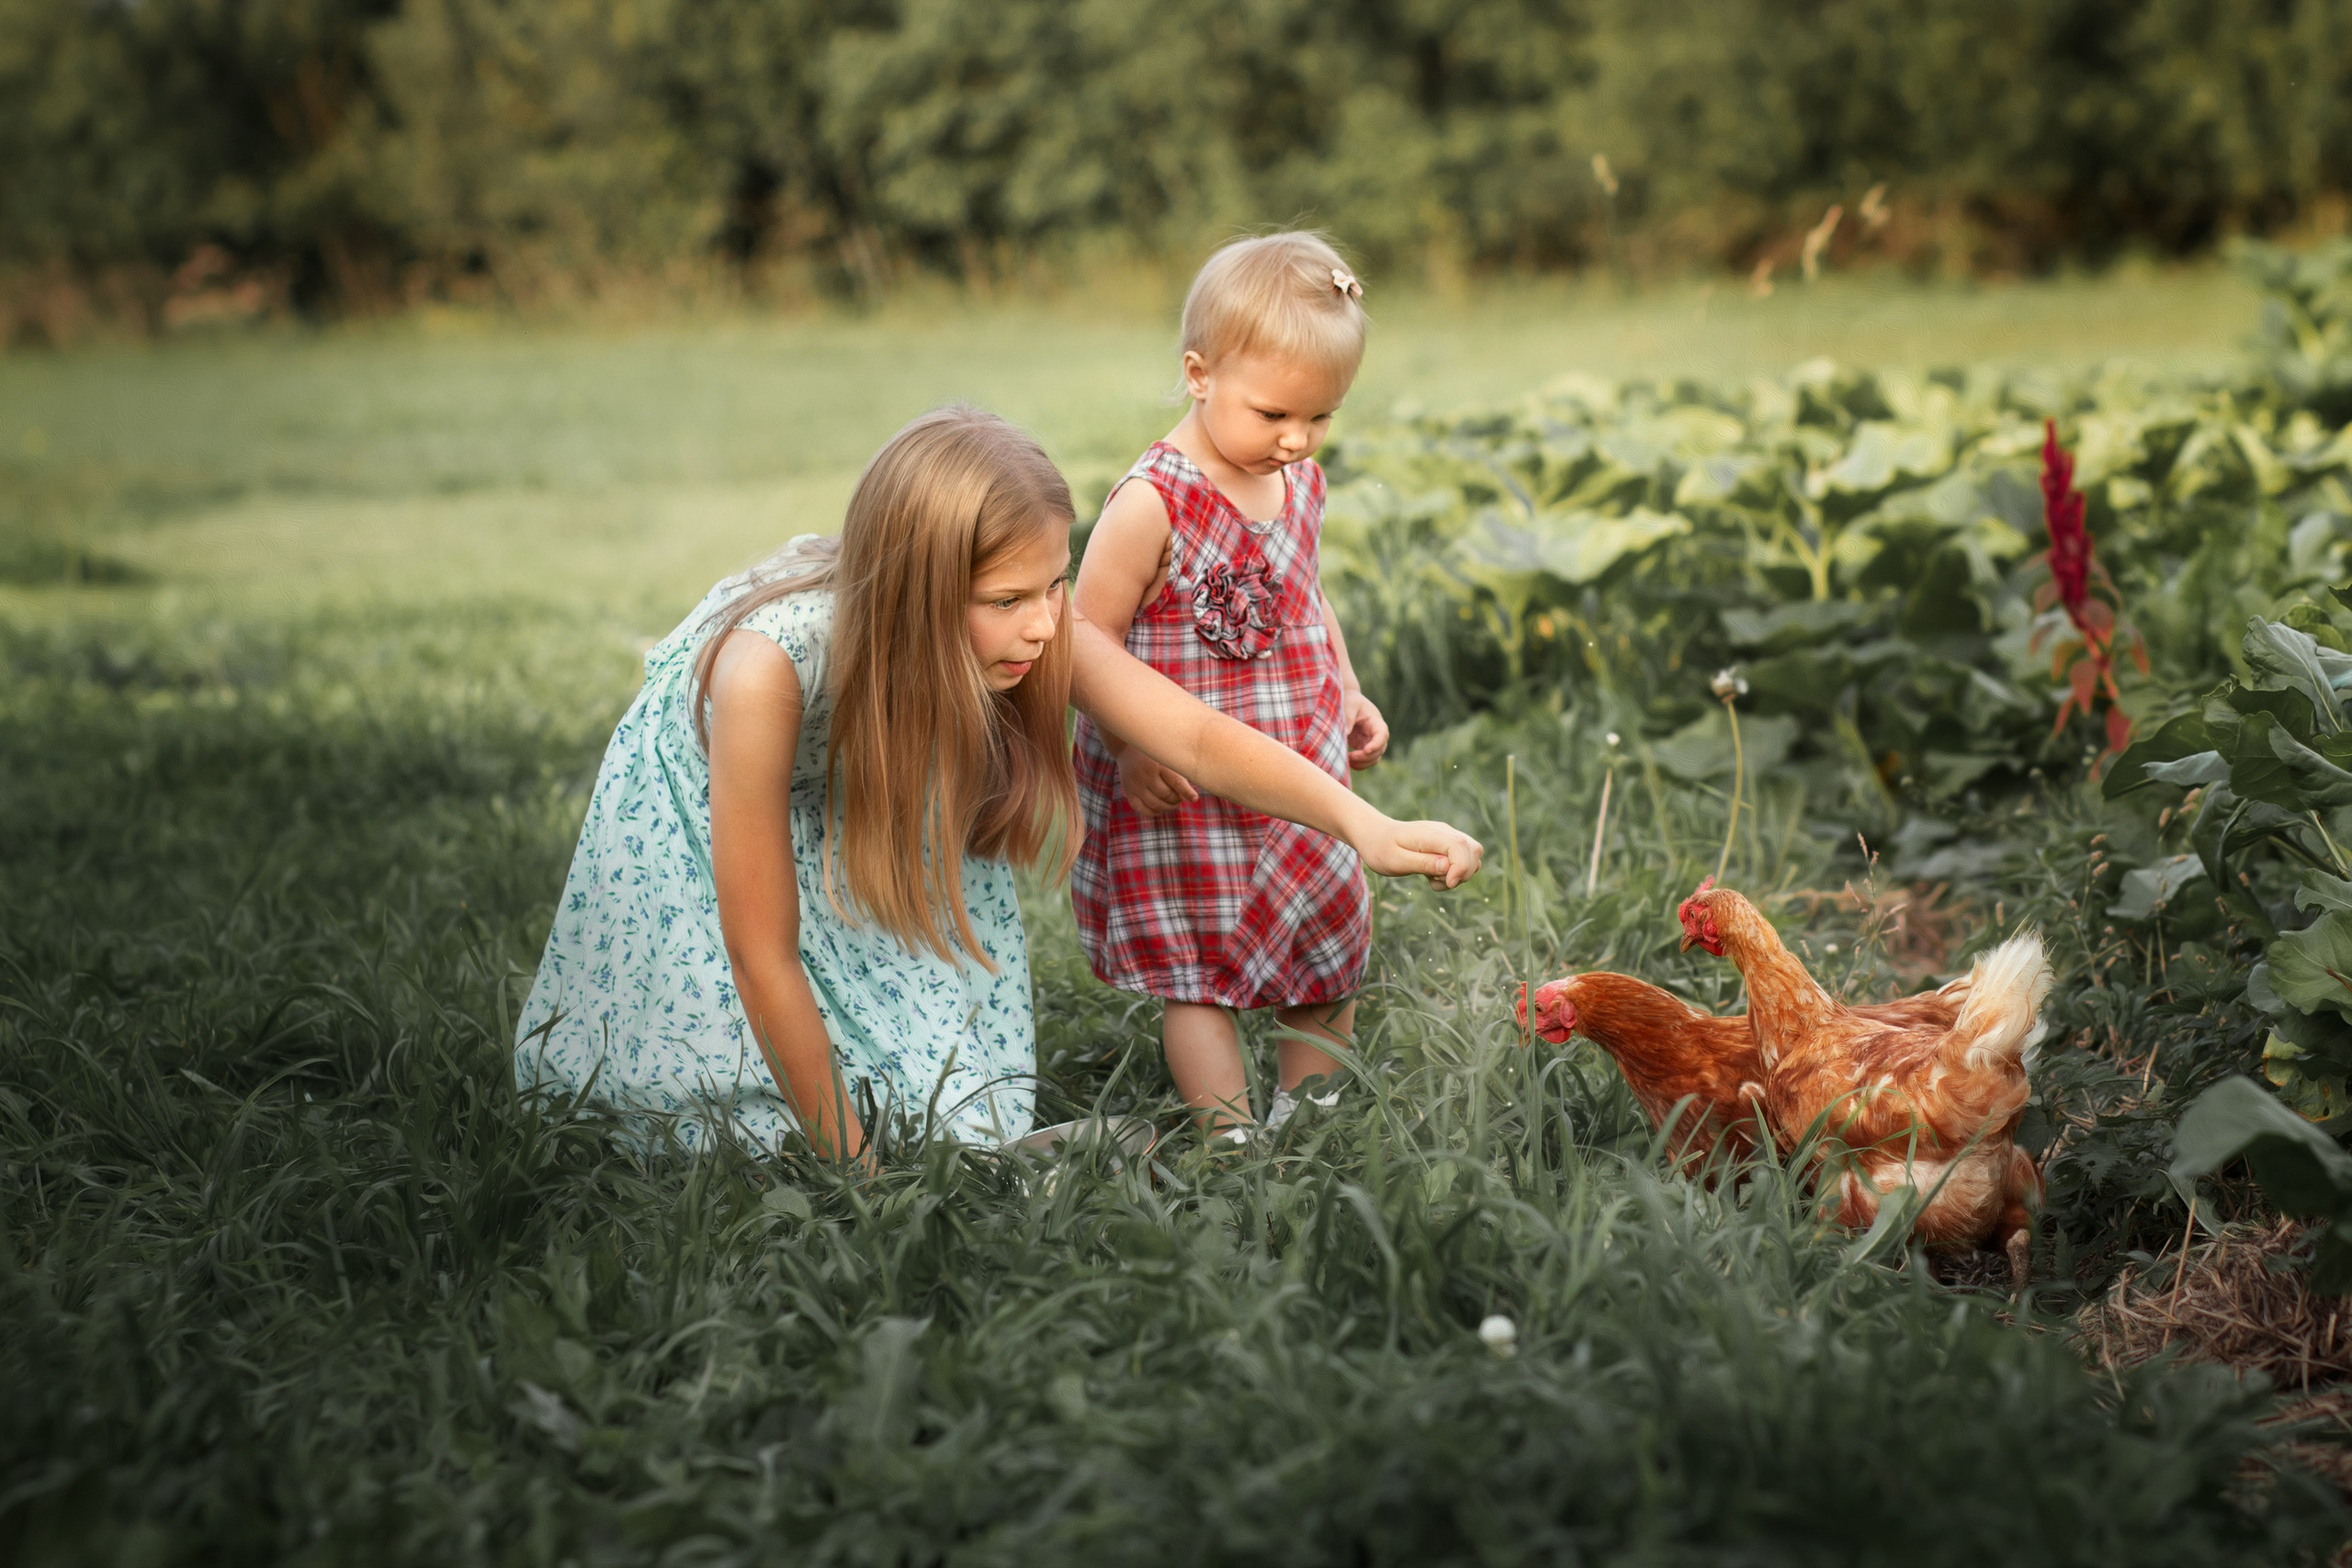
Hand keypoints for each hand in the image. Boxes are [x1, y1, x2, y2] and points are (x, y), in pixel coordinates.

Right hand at [1118, 745, 1199, 815]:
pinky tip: (1159, 808)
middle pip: (1166, 795)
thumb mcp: (1166, 757)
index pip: (1176, 781)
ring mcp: (1135, 784)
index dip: (1187, 792)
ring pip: (1155, 804)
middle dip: (1176, 800)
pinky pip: (1142, 809)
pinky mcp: (1128, 792)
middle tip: (1179, 798)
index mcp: (1159, 763)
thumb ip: (1179, 774)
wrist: (1127, 749)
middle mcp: (1146, 774)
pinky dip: (1153, 812)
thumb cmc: (1155, 755)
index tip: (1194, 798)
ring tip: (1172, 803)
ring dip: (1167, 807)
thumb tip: (1192, 796)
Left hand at [1342, 689, 1388, 769]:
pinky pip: (1365, 761)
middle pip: (1379, 750)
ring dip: (1362, 763)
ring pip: (1374, 758)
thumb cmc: (1350, 701)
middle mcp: (1377, 734)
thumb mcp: (1349, 705)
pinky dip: (1358, 765)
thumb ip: (1348, 718)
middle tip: (1349, 756)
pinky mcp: (1363, 747)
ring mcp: (1371, 742)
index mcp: (1376, 722)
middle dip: (1366, 757)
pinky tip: (1346, 762)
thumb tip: (1345, 734)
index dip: (1376, 744)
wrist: (1348, 703)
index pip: (1382, 735)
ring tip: (1346, 760)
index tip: (1366, 750)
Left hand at [1354, 817, 1482, 888]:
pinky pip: (1463, 859)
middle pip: (1474, 850)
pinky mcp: (1447, 844)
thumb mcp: (1395, 861)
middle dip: (1462, 873)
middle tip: (1435, 881)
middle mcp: (1443, 831)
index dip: (1461, 867)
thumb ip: (1422, 863)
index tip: (1447, 883)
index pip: (1460, 846)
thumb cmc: (1381, 849)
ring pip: (1472, 856)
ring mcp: (1447, 836)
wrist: (1374, 835)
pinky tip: (1433, 875)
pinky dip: (1454, 872)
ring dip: (1459, 874)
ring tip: (1432, 878)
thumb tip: (1447, 866)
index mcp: (1429, 834)